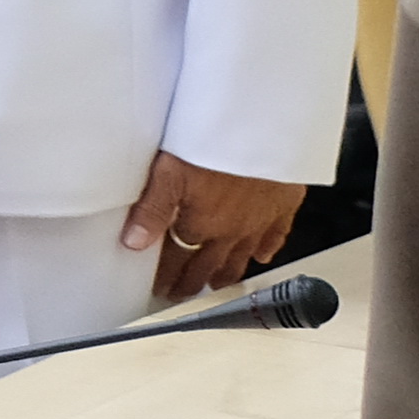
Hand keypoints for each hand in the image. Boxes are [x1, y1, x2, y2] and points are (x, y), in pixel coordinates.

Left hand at [121, 151, 305, 303]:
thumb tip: (134, 242)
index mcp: (202, 224)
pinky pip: (277, 235)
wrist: (266, 126)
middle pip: (208, 263)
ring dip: (226, 272)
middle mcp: (233, 229)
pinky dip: (268, 249)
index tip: (160, 284)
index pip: (178, 257)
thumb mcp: (170, 172)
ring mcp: (261, 219)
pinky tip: (262, 256)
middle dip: (192, 281)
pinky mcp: (285, 204)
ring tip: (216, 284)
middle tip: (182, 292)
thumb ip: (151, 210)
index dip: (166, 273)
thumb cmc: (217, 141)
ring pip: (242, 256)